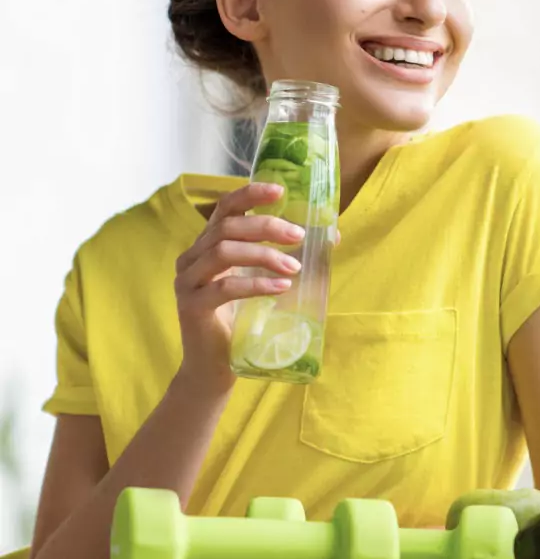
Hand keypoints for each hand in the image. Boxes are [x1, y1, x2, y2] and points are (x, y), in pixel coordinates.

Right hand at [172, 183, 304, 392]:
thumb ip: (290, 255)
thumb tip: (332, 234)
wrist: (215, 367)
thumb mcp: (266, 280)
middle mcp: (192, 258)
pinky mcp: (191, 306)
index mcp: (208, 245)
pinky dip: (256, 284)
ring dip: (265, 255)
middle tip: (300, 235)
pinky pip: (224, 287)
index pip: (225, 208)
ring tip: (295, 266)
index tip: (280, 190)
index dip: (250, 194)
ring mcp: (188, 281)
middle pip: (227, 227)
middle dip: (267, 227)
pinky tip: (281, 287)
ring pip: (223, 251)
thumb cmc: (242, 320)